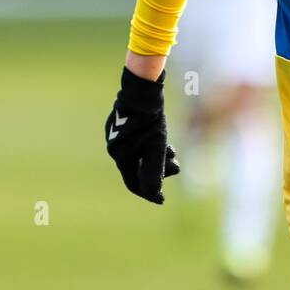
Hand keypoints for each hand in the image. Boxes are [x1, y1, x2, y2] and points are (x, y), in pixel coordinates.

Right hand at [105, 66, 179, 203]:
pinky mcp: (121, 126)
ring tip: (171, 149)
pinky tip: (161, 139)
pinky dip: (150, 147)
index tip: (162, 200)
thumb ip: (154, 172)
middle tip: (175, 163)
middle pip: (138, 169)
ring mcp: (116, 137)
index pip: (133, 183)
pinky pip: (137, 145)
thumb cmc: (150, 119)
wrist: (142, 90)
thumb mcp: (156, 147)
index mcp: (120, 156)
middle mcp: (114, 149)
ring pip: (139, 156)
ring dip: (157, 157)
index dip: (149, 193)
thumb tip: (154, 196)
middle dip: (159, 170)